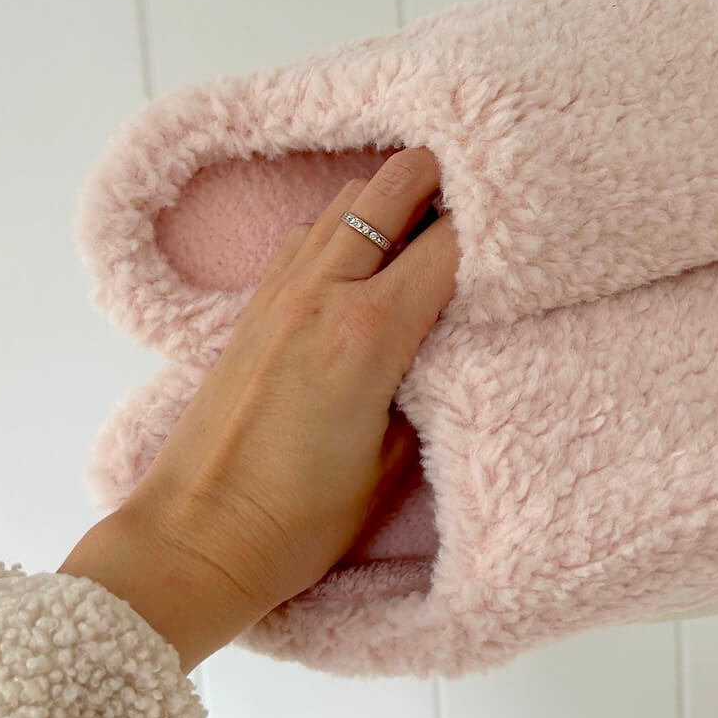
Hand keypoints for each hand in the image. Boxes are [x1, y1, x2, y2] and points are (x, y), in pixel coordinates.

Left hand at [59, 147, 458, 671]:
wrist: (195, 540)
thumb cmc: (296, 520)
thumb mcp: (392, 465)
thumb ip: (430, 384)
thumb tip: (452, 337)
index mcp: (368, 334)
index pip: (450, 243)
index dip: (494, 227)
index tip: (522, 231)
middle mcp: (322, 293)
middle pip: (392, 185)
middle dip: (444, 177)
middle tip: (481, 199)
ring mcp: (280, 293)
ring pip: (346, 199)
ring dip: (392, 196)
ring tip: (428, 223)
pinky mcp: (253, 306)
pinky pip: (308, 232)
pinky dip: (345, 223)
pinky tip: (364, 257)